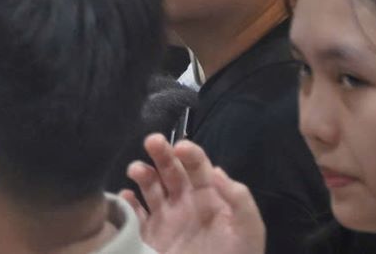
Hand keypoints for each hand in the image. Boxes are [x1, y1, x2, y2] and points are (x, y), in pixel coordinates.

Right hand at [122, 135, 264, 253]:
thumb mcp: (248, 231)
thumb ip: (239, 200)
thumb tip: (216, 170)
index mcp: (209, 197)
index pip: (198, 167)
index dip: (189, 154)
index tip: (180, 147)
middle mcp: (185, 202)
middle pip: (170, 170)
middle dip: (161, 152)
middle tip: (152, 141)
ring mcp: (166, 218)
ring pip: (150, 186)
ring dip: (142, 172)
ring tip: (136, 170)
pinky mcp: (149, 235)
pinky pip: (135, 214)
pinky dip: (127, 203)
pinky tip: (128, 198)